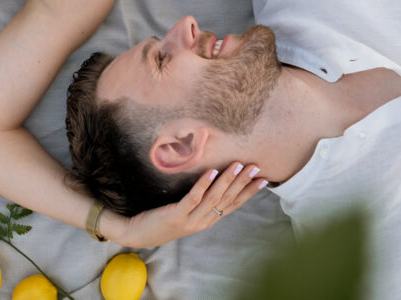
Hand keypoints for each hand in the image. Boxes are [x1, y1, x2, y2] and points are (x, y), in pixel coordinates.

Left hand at [112, 162, 267, 247]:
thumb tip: (214, 182)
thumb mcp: (186, 213)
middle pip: (227, 199)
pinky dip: (203, 184)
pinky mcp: (176, 215)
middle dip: (243, 183)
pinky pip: (193, 198)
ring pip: (214, 198)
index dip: (248, 192)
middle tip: (256, 167)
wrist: (137, 234)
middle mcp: (202, 221)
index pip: (233, 204)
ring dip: (227, 180)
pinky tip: (211, 171)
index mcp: (207, 220)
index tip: (264, 180)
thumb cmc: (161, 220)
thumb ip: (200, 202)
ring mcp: (190, 219)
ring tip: (238, 165)